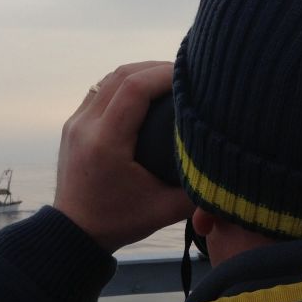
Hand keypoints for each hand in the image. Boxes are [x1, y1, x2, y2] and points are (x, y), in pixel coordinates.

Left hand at [53, 61, 194, 252]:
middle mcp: (85, 126)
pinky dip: (124, 84)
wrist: (75, 234)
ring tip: (169, 79)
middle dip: (156, 68)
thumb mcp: (166, 210)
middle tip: (187, 74)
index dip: (165, 73)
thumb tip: (228, 164)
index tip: (192, 75)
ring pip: (108, 79)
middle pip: (121, 75)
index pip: (134, 87)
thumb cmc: (120, 222)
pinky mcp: (72, 125)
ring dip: (140, 73)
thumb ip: (199, 187)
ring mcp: (75, 123)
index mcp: (105, 142)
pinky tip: (146, 92)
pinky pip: (100, 91)